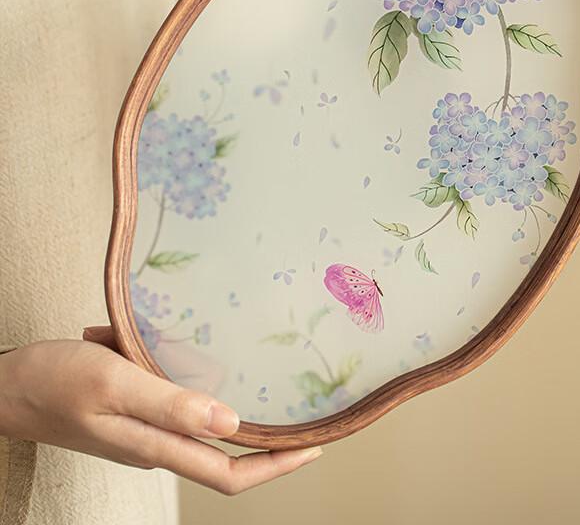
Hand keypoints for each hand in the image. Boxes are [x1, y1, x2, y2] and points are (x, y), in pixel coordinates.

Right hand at [0, 331, 321, 494]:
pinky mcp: (129, 410)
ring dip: (217, 392)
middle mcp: (154, 443)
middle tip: (300, 406)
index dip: (275, 467)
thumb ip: (170, 405)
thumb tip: (231, 423)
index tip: (313, 448)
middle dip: (264, 437)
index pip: (228, 473)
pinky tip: (157, 340)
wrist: (4, 386)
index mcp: (155, 445)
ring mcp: (141, 429)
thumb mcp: (115, 383)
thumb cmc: (53, 382)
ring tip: (238, 356)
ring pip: (196, 417)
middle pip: (222, 453)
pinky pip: (167, 392)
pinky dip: (173, 368)